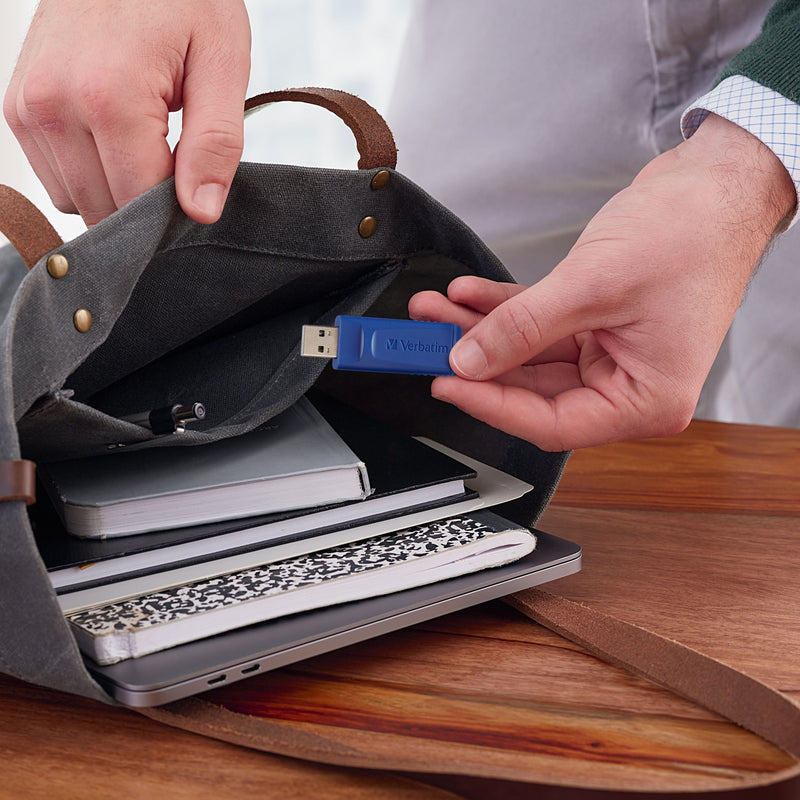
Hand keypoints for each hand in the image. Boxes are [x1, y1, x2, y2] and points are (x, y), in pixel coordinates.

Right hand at [3, 0, 250, 225]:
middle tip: (175, 156)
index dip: (174, 211)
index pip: (139, 204)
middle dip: (145, 202)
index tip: (196, 183)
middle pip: (105, 210)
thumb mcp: (222, 64)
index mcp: (108, 98)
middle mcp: (54, 105)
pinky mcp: (17, 109)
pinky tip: (114, 136)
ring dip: (115, 189)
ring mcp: (27, 108)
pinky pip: (56, 178)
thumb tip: (200, 212)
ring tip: (144, 136)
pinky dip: (89, 173)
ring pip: (77, 201)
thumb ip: (214, 145)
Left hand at [409, 114, 794, 450]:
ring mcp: (612, 354)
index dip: (491, 404)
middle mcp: (629, 383)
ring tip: (435, 311)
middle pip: (533, 389)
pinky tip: (469, 297)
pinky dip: (504, 311)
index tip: (446, 381)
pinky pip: (539, 326)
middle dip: (475, 361)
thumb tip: (470, 360)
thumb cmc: (694, 233)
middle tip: (426, 343)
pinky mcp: (597, 323)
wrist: (721, 182)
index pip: (552, 422)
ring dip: (481, 332)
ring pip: (529, 355)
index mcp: (646, 398)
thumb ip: (524, 328)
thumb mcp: (594, 285)